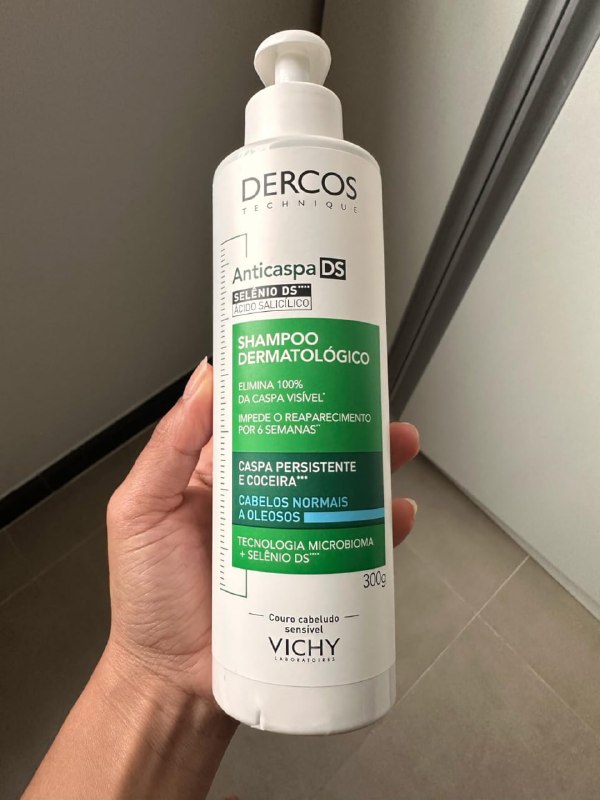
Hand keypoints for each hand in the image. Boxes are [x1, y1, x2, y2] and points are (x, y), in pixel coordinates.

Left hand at [105, 358, 419, 704]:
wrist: (175, 679)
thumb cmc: (149, 596)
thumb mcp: (139, 510)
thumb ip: (168, 447)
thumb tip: (203, 381)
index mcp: (217, 472)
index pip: (255, 414)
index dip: (283, 384)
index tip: (310, 358)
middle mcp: (260, 494)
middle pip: (310, 445)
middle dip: (344, 419)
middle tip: (368, 398)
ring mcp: (291, 531)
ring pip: (341, 485)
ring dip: (373, 462)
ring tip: (394, 444)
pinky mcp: (315, 571)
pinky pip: (357, 541)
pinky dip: (382, 523)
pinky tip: (395, 512)